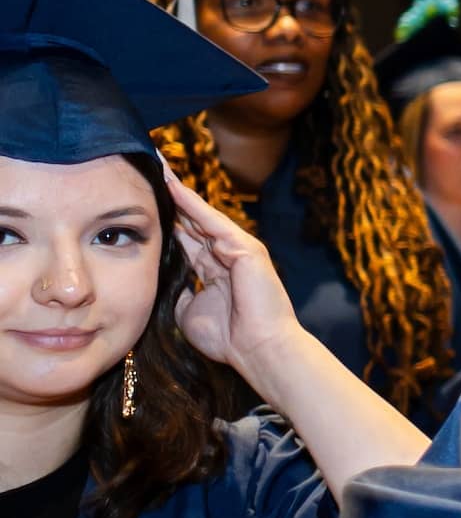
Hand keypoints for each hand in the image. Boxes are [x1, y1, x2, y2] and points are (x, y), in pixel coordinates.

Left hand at [166, 175, 303, 376]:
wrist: (258, 350)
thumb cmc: (228, 338)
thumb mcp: (189, 312)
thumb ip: (179, 291)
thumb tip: (163, 280)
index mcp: (215, 269)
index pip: (186, 237)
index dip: (167, 218)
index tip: (144, 200)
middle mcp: (227, 253)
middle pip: (192, 219)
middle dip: (171, 196)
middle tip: (149, 169)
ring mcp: (238, 248)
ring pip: (200, 214)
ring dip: (178, 191)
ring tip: (157, 167)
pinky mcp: (245, 247)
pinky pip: (212, 222)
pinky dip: (191, 204)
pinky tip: (172, 186)